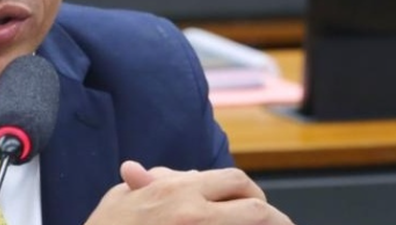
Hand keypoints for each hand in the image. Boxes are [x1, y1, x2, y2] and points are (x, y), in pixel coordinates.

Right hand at [84, 161, 293, 224]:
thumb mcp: (119, 199)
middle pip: (256, 209)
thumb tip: (170, 175)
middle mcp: (194, 215)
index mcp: (175, 192)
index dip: (250, 192)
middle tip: (276, 223)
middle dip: (272, 217)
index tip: (254, 203)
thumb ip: (146, 182)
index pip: (233, 181)